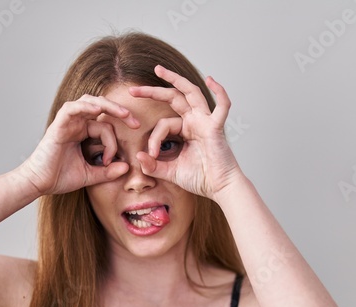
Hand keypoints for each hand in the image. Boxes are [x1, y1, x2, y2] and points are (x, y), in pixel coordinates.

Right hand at [15, 95, 137, 195]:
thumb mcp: (90, 176)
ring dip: (108, 106)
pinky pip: (73, 108)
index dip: (113, 142)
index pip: (105, 127)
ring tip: (124, 114)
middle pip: (101, 107)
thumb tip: (127, 167)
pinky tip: (98, 110)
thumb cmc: (59, 178)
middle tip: (136, 123)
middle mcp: (75, 124)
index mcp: (82, 133)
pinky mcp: (58, 124)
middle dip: (120, 112)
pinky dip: (85, 106)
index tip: (112, 161)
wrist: (38, 184)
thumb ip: (108, 171)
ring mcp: (67, 122)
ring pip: (89, 102)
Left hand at [127, 65, 242, 199]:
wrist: (220, 188)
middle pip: (173, 98)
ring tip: (158, 70)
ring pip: (191, 93)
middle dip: (153, 91)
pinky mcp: (216, 128)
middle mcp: (195, 121)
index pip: (163, 124)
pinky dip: (220, 92)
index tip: (151, 155)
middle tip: (133, 90)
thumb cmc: (200, 179)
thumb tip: (138, 156)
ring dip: (175, 79)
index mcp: (185, 130)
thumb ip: (154, 165)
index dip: (154, 138)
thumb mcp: (170, 172)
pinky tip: (210, 79)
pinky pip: (222, 107)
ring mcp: (206, 122)